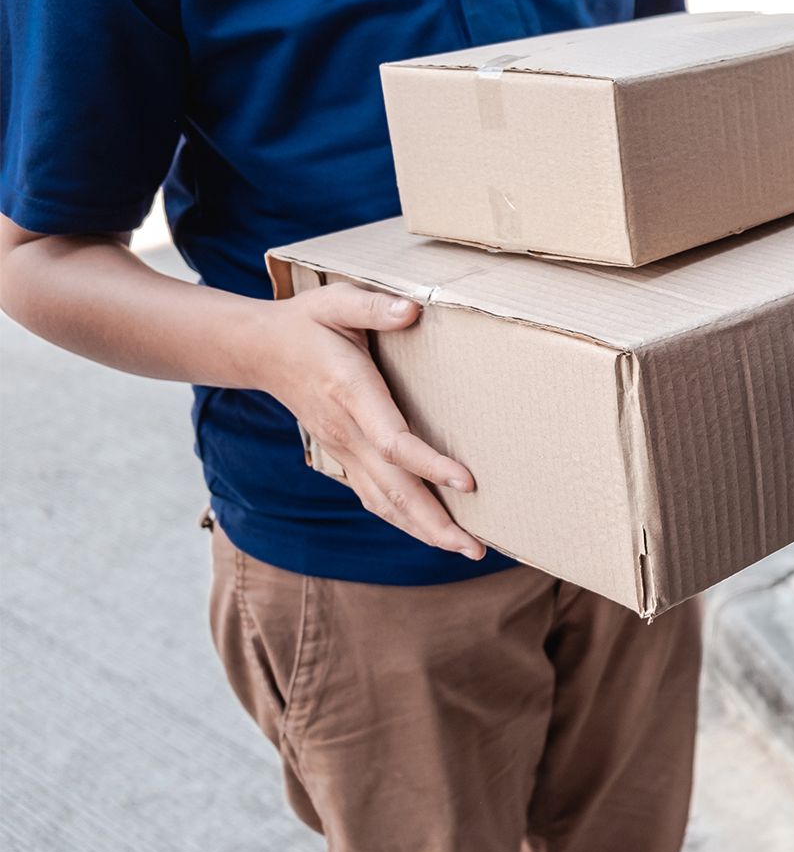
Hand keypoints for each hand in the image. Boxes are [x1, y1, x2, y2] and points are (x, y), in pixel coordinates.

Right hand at [246, 284, 482, 557]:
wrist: (260, 350)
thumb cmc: (307, 322)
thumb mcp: (336, 301)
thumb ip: (372, 305)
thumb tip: (412, 309)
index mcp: (350, 392)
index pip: (392, 440)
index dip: (429, 464)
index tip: (468, 481)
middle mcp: (346, 431)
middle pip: (392, 488)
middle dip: (434, 521)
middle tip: (475, 549)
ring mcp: (343, 449)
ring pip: (384, 500)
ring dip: (424, 529)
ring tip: (465, 550)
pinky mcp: (344, 456)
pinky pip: (374, 496)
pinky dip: (403, 519)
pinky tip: (431, 534)